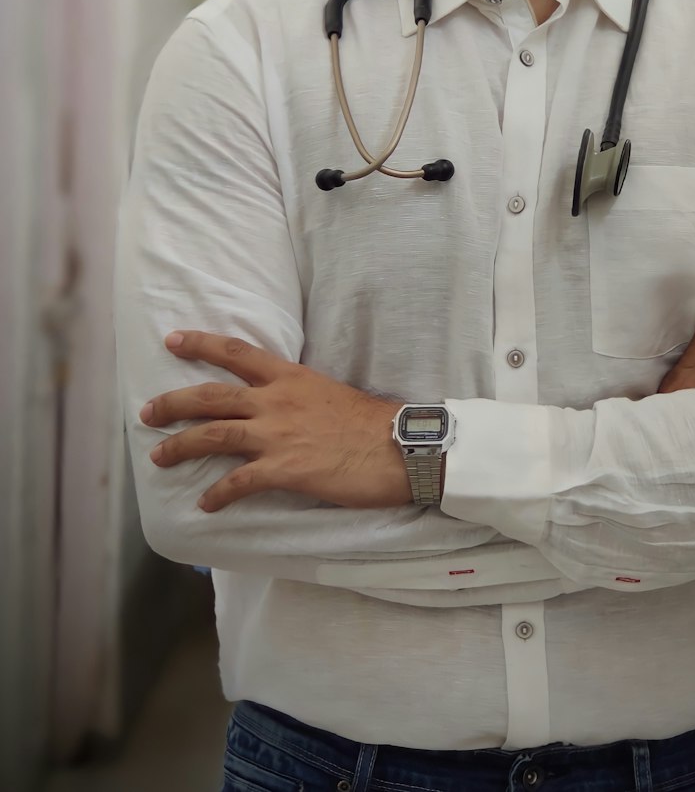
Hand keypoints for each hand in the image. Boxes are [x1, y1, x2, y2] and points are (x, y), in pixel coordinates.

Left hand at [140, 331, 412, 510]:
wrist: (398, 447)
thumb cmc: (371, 422)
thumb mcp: (329, 392)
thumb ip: (298, 395)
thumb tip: (280, 404)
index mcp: (290, 377)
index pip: (237, 353)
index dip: (201, 344)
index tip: (173, 340)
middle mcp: (276, 401)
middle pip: (210, 396)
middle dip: (172, 403)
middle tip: (147, 412)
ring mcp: (278, 435)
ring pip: (213, 435)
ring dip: (179, 446)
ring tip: (158, 457)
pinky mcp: (284, 470)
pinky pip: (238, 482)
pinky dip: (217, 493)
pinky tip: (205, 504)